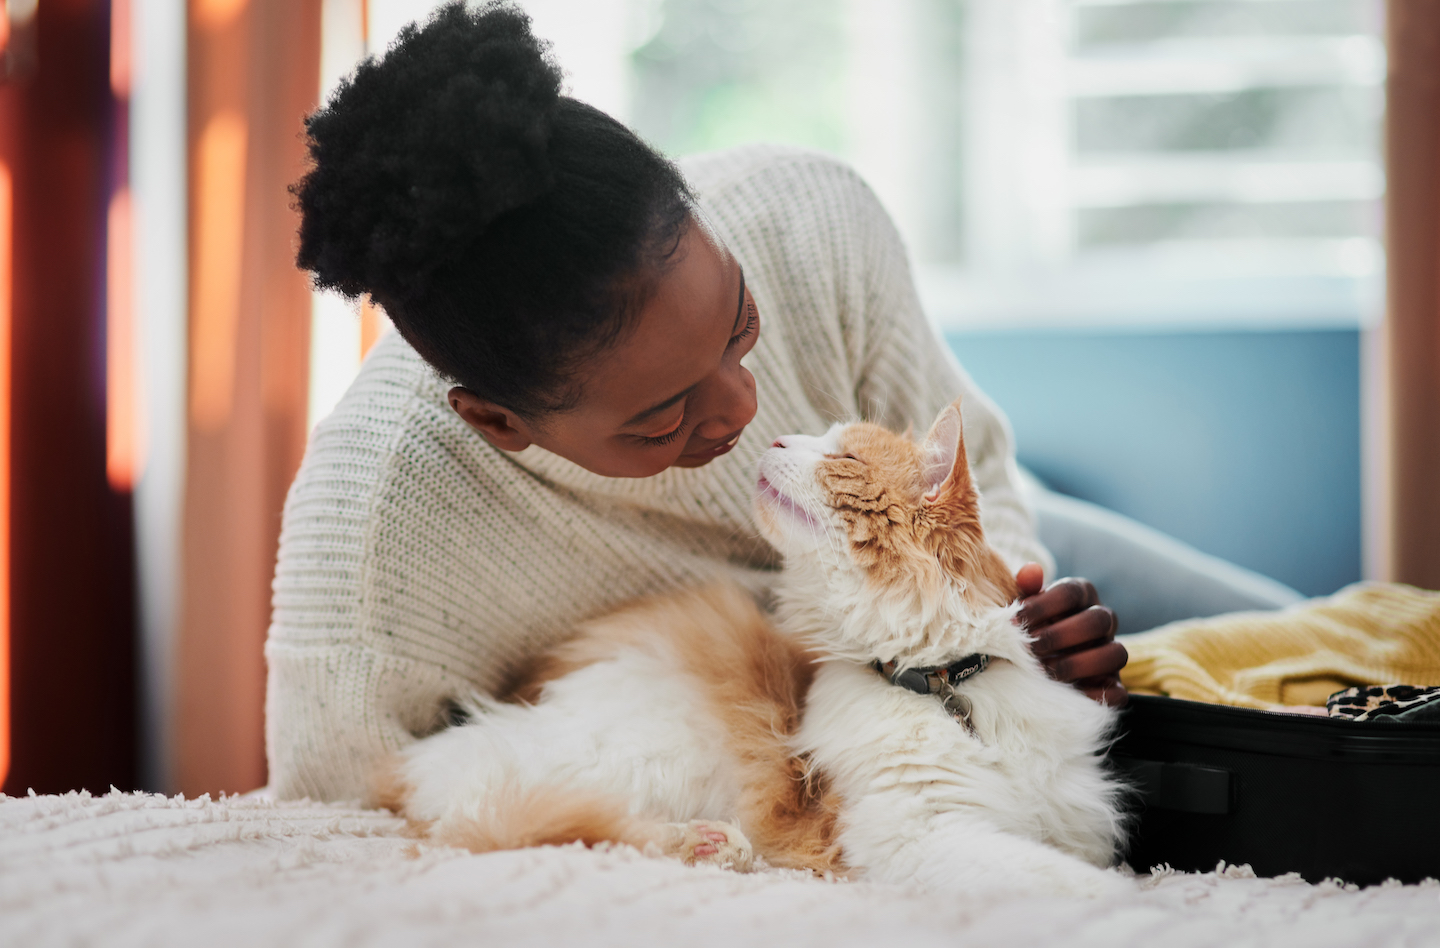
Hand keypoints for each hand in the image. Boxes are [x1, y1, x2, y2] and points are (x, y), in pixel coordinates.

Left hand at [1014, 564, 1127, 706]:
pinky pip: (1118, 692)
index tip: (1014, 621)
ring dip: (1079, 664)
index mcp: (1082, 596)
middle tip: (1031, 649)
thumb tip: (1030, 571)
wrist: (1037, 663)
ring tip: (1046, 671)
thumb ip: (1026, 590)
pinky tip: (1065, 694)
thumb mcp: (1025, 609)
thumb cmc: (1030, 628)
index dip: (1043, 605)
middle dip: (1061, 635)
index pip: (1072, 592)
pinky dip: (1094, 695)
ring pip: (1117, 654)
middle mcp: (1103, 621)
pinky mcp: (1113, 686)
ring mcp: (1111, 653)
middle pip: (1098, 620)